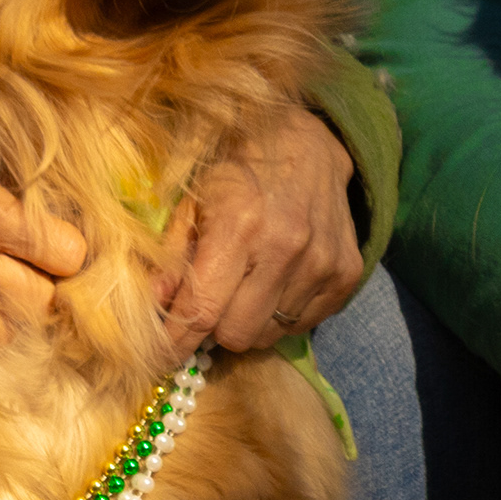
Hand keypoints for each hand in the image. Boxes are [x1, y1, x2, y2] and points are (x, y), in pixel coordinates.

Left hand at [158, 106, 365, 358]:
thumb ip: (172, 257)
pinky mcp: (347, 273)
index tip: (158, 358)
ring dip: (250, 320)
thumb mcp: (192, 200)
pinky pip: (304, 324)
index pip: (202, 312)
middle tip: (209, 304)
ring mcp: (322, 264)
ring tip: (246, 285)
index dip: (174, 343)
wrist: (308, 141)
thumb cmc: (236, 166)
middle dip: (215, 328)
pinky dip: (283, 314)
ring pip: (270, 334)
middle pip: (237, 334)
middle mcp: (286, 249)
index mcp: (239, 227)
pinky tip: (276, 281)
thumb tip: (153, 310)